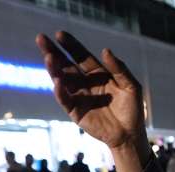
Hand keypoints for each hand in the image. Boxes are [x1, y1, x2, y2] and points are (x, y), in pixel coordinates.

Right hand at [37, 32, 148, 159]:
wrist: (130, 135)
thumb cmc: (133, 109)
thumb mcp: (131, 86)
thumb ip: (119, 69)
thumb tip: (105, 50)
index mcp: (97, 73)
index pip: (81, 56)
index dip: (70, 45)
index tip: (60, 34)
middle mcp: (85, 83)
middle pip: (66, 64)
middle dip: (53, 52)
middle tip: (41, 38)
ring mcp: (78, 96)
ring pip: (62, 80)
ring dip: (54, 69)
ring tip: (49, 58)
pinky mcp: (75, 112)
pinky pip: (65, 100)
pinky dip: (60, 91)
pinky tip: (57, 82)